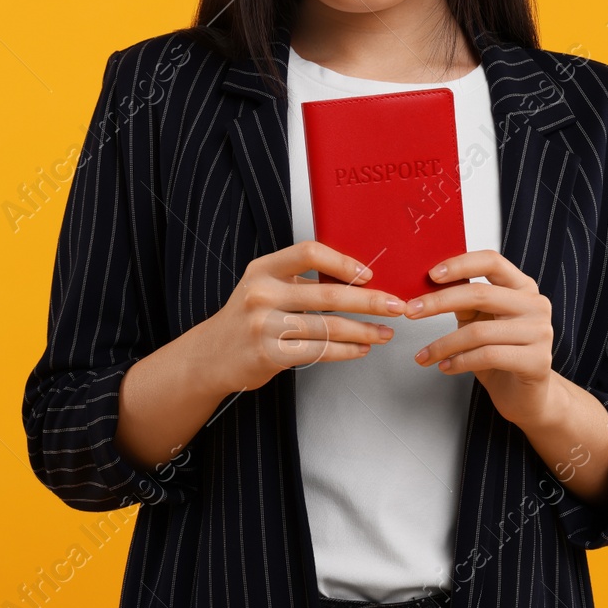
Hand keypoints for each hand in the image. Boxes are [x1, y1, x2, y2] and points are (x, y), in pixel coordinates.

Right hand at [200, 240, 405, 395]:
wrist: (210, 355)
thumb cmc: (246, 317)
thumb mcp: (264, 286)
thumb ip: (299, 279)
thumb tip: (355, 278)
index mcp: (263, 269)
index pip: (309, 252)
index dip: (343, 262)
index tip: (369, 274)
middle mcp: (261, 294)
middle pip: (328, 294)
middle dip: (369, 301)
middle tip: (396, 306)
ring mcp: (264, 326)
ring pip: (328, 327)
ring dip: (364, 331)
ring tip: (385, 333)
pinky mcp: (269, 355)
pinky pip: (318, 352)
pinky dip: (345, 351)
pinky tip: (360, 349)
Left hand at [405, 249, 555, 429]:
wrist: (526, 395)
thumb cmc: (500, 353)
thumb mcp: (479, 319)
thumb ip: (464, 299)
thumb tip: (427, 283)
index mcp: (522, 286)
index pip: (491, 261)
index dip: (460, 264)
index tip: (431, 275)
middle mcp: (535, 305)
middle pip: (480, 294)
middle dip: (438, 302)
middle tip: (411, 311)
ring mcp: (540, 332)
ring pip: (479, 331)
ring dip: (443, 344)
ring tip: (424, 355)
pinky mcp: (537, 361)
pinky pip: (488, 356)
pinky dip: (459, 362)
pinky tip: (446, 367)